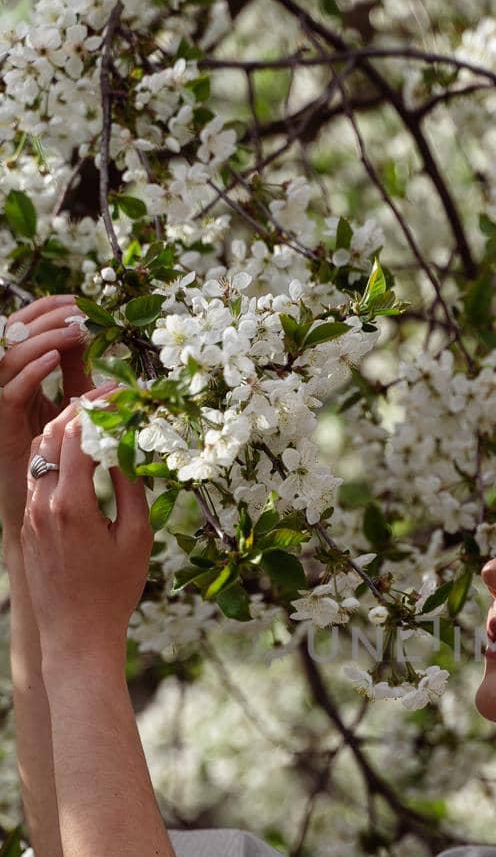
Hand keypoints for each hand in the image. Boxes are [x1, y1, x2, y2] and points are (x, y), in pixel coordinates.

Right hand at [0, 293, 95, 531]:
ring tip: (73, 325)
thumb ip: (99, 412)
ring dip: (41, 339)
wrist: (51, 552)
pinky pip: (10, 394)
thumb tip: (123, 383)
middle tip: (75, 304)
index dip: (50, 318)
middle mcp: (16, 404)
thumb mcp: (92, 443)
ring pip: (11, 362)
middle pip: (18, 343)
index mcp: (35, 400)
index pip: (36, 345)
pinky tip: (58, 359)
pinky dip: (31, 373)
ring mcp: (7, 419)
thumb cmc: (76, 502)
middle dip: (43, 318)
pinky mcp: (4, 434)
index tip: (82, 303)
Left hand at [20, 389, 153, 669]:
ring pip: (39, 456)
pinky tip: (78, 457)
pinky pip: (38, 480)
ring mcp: (31, 515)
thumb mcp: (136, 538)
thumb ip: (130, 488)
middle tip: (106, 397)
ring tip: (91, 419)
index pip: (78, 436)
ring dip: (63, 431)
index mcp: (72, 505)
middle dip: (78, 410)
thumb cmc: (115, 590)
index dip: (99, 408)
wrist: (77, 634)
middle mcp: (44, 504)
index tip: (119, 393)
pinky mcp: (28, 527)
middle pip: (53, 437)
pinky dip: (56, 459)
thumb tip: (126, 449)